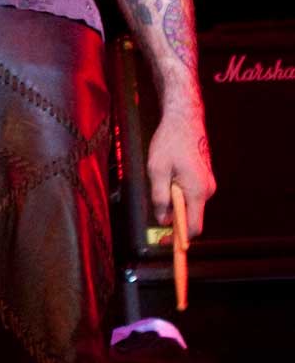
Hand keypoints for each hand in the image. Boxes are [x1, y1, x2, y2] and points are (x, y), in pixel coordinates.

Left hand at [146, 111, 215, 237]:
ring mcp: (208, 184)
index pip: (193, 227)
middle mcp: (207, 190)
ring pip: (190, 204)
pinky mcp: (204, 178)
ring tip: (162, 179)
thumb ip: (160, 197)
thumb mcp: (157, 170)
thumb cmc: (169, 142)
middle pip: (191, 216)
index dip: (179, 238)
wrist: (184, 120)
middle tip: (155, 207)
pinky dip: (179, 193)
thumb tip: (162, 220)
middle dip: (173, 217)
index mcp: (197, 191)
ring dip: (174, 202)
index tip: (164, 242)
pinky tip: (169, 175)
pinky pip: (191, 194)